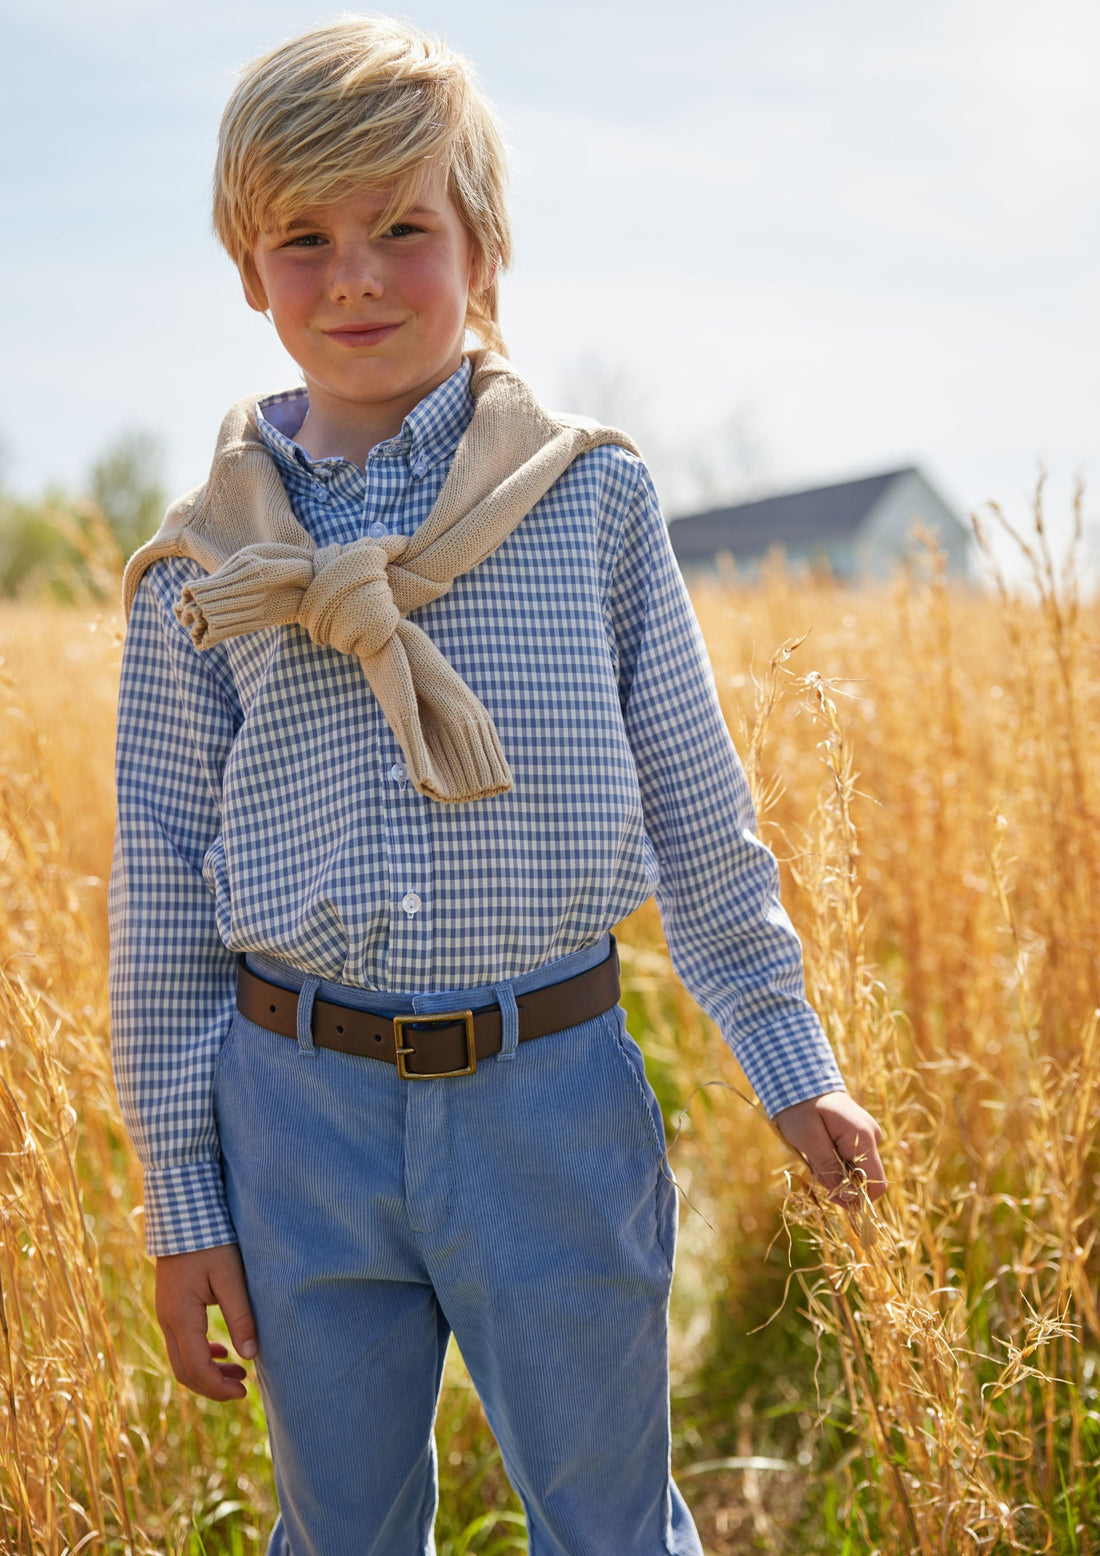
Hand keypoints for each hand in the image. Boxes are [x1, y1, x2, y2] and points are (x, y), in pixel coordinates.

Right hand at [155, 1241, 258, 1401]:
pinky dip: (200, 1354)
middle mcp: (167, 1320)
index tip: (244, 1391)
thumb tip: (250, 1355)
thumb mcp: (230, 1277)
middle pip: (184, 1371)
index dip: (218, 1387)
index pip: (196, 1368)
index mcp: (181, 1316)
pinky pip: (181, 1342)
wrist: (184, 1213)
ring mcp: (165, 1314)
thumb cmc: (211, 1241)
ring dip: (208, 1371)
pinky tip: (221, 1350)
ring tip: (239, 1372)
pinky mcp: (171, 1307)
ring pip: (181, 1359)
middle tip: (243, 1388)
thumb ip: (241, 1316)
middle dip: (212, 1386)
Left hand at [771, 1090, 886, 1205]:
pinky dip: (833, 1164)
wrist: (800, 1081)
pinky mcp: (859, 1139)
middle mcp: (872, 1138)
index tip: (830, 1190)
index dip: (856, 1197)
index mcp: (864, 1138)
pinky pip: (850, 1163)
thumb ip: (830, 1169)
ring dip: (833, 1173)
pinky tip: (818, 1151)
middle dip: (839, 1183)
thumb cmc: (801, 1109)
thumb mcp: (810, 1140)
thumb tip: (849, 1199)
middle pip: (864, 1182)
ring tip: (813, 1154)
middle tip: (814, 1164)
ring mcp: (867, 1138)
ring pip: (856, 1174)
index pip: (877, 1185)